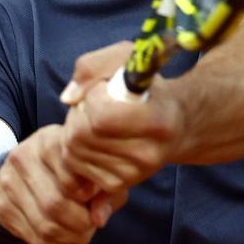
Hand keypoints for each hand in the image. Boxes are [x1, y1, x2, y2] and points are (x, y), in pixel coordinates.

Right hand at [0, 125, 126, 243]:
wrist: (23, 168)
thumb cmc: (68, 167)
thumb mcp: (90, 168)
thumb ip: (104, 191)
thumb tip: (99, 220)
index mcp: (48, 142)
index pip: (71, 179)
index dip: (90, 197)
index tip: (95, 198)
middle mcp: (23, 158)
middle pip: (55, 205)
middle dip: (82, 223)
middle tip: (92, 223)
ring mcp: (8, 183)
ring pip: (46, 227)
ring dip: (72, 238)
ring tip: (83, 232)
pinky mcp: (2, 208)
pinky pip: (37, 241)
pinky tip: (69, 238)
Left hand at [59, 41, 185, 192]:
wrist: (175, 123)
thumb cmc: (146, 87)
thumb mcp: (125, 59)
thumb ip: (92, 67)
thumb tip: (68, 98)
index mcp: (158, 120)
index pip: (101, 117)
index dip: (93, 98)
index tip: (104, 90)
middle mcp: (149, 154)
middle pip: (80, 135)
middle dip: (78, 114)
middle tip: (95, 105)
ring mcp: (133, 174)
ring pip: (73, 151)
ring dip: (74, 130)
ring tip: (97, 121)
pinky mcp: (118, 185)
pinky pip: (74, 166)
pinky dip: (75, 149)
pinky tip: (95, 139)